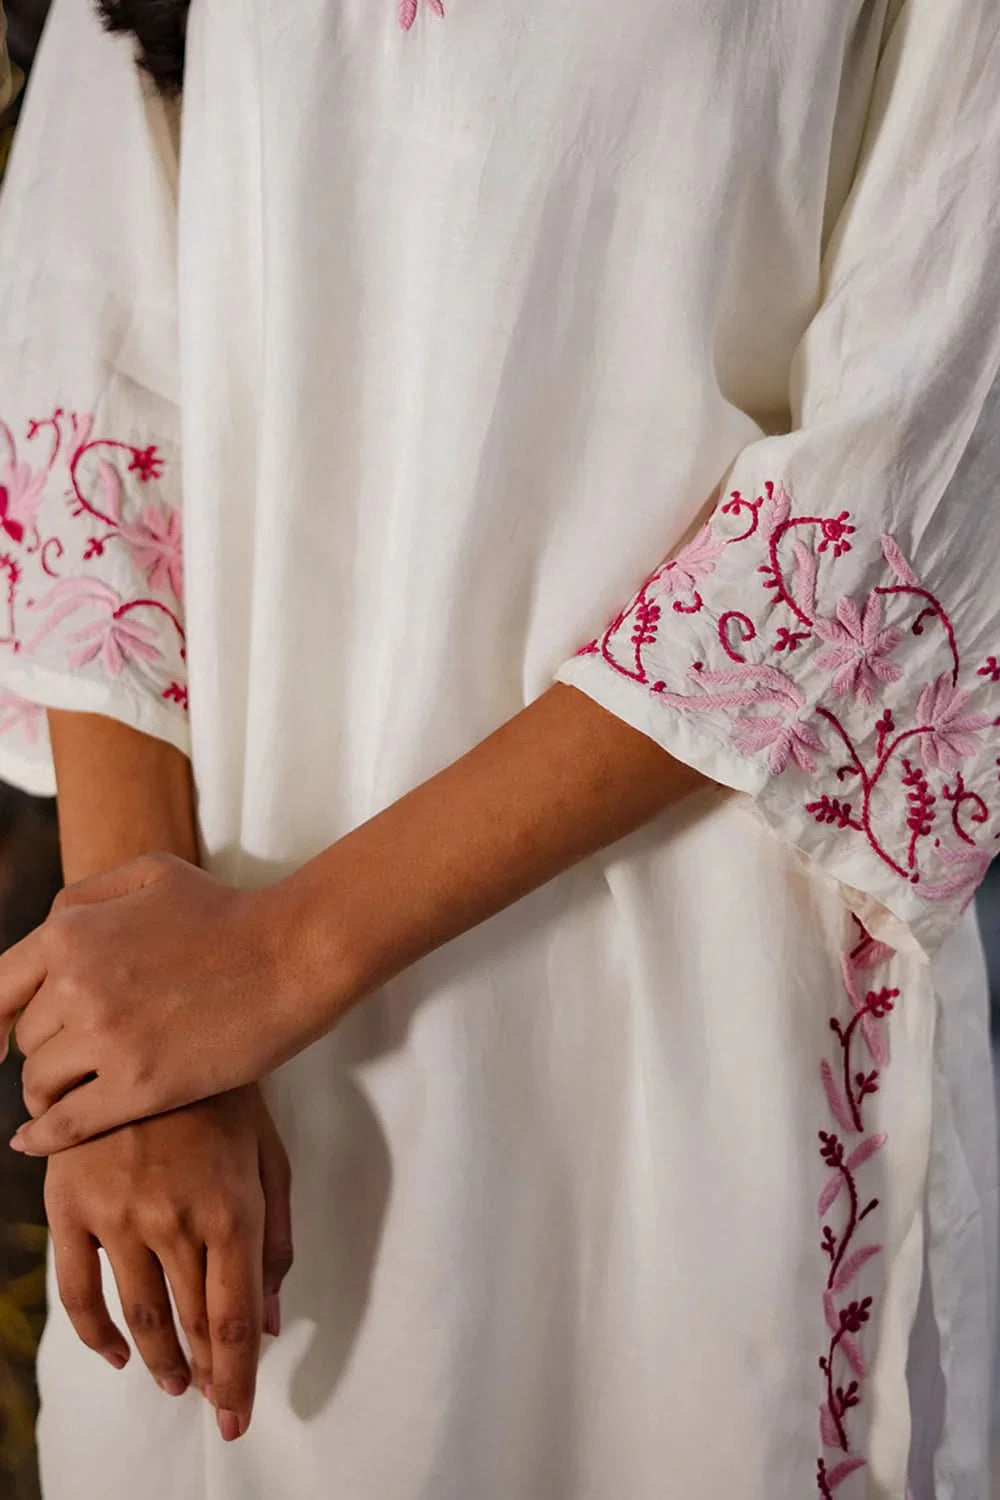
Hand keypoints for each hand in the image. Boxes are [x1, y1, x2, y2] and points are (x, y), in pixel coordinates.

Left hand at [3, 853, 319, 1153]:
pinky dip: (43, 1137)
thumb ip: (86, 897)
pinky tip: (34, 1140)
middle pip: (27, 1038)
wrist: (294, 953)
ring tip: (75, 1094)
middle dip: (44, 1050)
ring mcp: (106, 1038)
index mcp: (71, 932)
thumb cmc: (229, 911)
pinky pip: (65, 1123)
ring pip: (39, 1082)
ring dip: (50, 1092)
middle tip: (74, 1060)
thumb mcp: (151, 873)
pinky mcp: (139, 1086)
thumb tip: (44, 933)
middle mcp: (76, 984)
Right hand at [44, 1085, 292, 1441]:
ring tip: (174, 1380)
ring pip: (138, 1316)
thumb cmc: (224, 1096)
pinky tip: (117, 1354)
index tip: (237, 1417)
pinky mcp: (70, 1207)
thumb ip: (275, 1239)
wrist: (148, 1036)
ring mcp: (116, 1217)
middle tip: (212, 1399)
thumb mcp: (268, 1156)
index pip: (234, 1319)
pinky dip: (96, 1336)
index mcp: (231, 1208)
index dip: (236, 1377)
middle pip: (191, 1324)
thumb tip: (272, 1321)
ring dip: (158, 1360)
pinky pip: (77, 1292)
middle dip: (205, 1374)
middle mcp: (174, 1222)